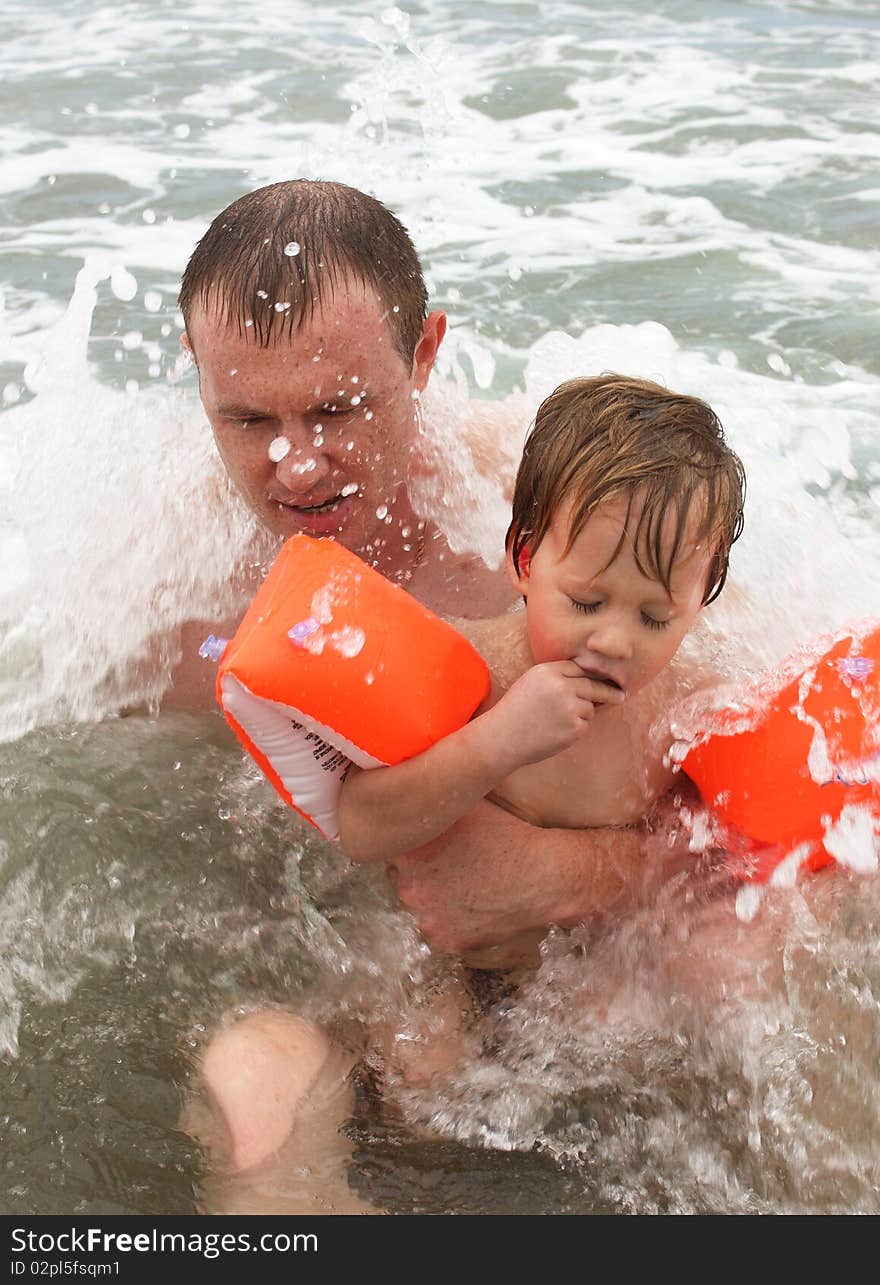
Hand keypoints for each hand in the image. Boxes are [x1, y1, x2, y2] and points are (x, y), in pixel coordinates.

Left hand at [387, 800, 640, 959]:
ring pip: (419, 903)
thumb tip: (417, 768)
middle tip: (452, 859)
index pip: (392, 842)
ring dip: (434, 895)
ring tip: (464, 881)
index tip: (427, 835)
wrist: (548, 875)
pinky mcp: (444, 939)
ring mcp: (425, 915)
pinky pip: (439, 928)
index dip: (410, 838)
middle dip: (420, 868)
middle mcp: (407, 883)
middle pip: (401, 875)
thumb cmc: (512, 831)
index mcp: (408, 846)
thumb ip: (438, 791)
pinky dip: (451, 920)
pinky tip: (472, 902)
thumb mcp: (471, 801)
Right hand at [485, 660, 623, 768]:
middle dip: (609, 691)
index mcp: (548, 671)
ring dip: (581, 714)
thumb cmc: (515, 711)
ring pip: (590, 708)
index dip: (592, 674)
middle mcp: (561, 686)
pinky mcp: (574, 727)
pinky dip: (575, 728)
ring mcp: (569, 707)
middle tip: (621, 695)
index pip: (579, 668)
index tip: (606, 677)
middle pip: (593, 685)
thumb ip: (556, 676)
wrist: (503, 738)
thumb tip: (587, 679)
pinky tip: (556, 731)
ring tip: (555, 721)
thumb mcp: (531, 682)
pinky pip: (585, 725)